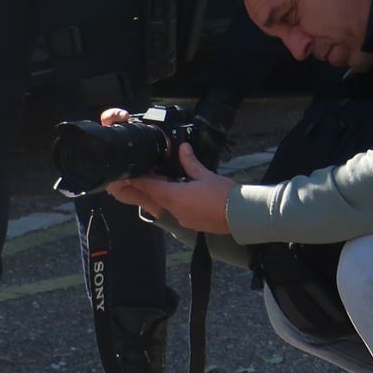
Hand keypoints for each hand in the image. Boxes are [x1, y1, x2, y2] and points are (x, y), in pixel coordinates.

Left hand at [107, 142, 233, 235]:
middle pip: (157, 197)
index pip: (150, 187)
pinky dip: (177, 204)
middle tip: (150, 176)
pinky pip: (178, 212)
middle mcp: (174, 209)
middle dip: (152, 187)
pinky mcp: (191, 224)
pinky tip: (186, 197)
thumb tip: (183, 148)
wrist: (241, 215)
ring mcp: (182, 218)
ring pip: (167, 205)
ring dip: (166, 195)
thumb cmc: (225, 195)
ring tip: (170, 184)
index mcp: (175, 196)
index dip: (139, 181)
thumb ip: (190, 162)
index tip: (130, 176)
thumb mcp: (206, 175)